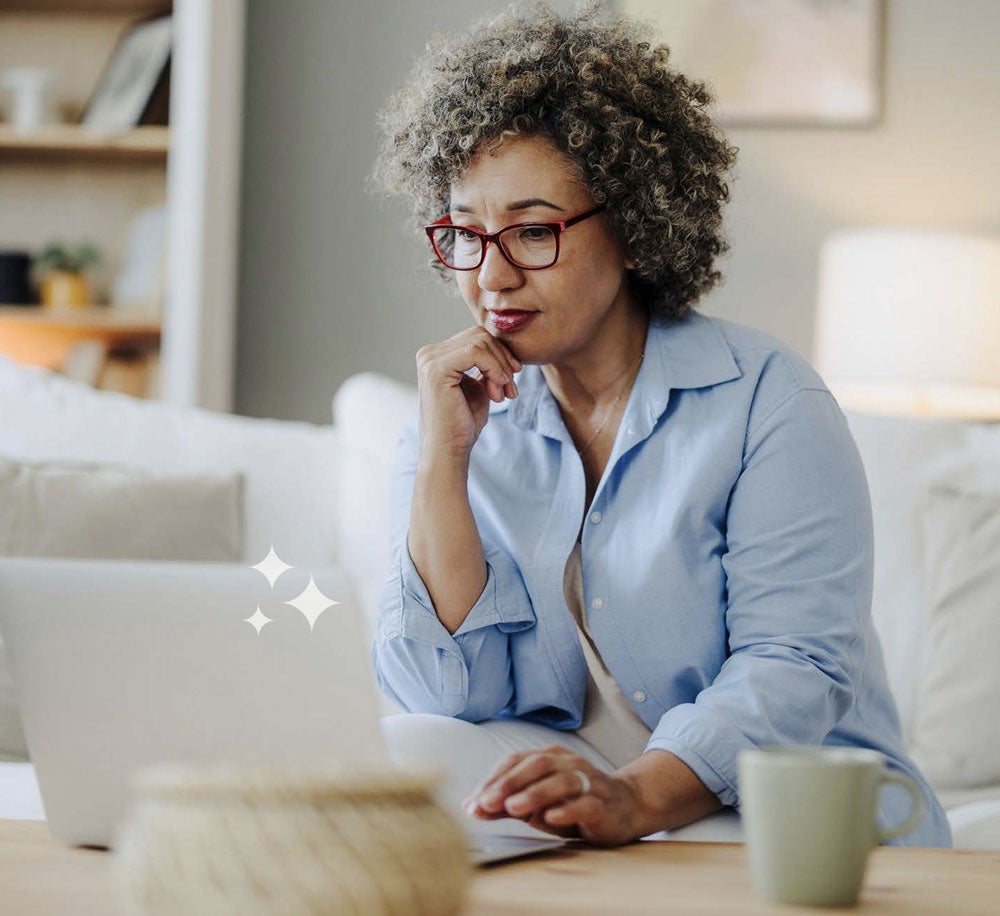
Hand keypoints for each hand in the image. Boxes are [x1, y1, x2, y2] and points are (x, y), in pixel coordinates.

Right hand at [415, 326, 521, 458]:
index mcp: (437, 356)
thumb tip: (503, 347)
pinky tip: (497, 391)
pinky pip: (476, 352)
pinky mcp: (436, 369)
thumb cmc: (462, 424)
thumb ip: (486, 366)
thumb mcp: (479, 387)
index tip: (512, 381)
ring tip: (503, 394)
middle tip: (511, 389)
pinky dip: (495, 369)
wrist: (448, 450)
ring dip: (501, 368)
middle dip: (503, 360)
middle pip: (480, 335)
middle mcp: (429, 353)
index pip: (477, 337)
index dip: (501, 355)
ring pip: (481, 342)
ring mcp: (430, 359)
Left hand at [461, 745, 643, 846]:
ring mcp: (588, 781)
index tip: (473, 802)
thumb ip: (509, 803)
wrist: (625, 805)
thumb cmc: (573, 802)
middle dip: (509, 784)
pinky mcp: (603, 804)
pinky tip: (551, 817)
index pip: (517, 761)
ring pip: (561, 781)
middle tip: (487, 802)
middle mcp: (569, 763)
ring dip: (535, 794)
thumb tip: (474, 808)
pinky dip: (567, 809)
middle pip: (537, 765)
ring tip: (513, 808)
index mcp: (550, 757)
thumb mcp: (538, 803)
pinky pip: (585, 803)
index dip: (493, 779)